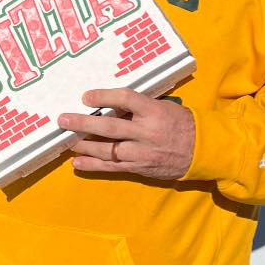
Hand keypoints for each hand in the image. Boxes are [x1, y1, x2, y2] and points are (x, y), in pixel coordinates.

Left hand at [59, 87, 194, 179]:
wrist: (201, 150)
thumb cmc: (181, 123)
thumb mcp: (164, 107)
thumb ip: (140, 106)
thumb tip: (110, 102)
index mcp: (153, 111)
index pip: (125, 99)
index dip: (104, 96)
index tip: (86, 97)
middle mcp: (146, 132)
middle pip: (109, 127)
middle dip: (83, 123)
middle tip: (63, 120)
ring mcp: (141, 152)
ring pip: (107, 150)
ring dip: (84, 146)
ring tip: (67, 141)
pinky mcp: (139, 167)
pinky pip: (112, 167)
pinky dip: (93, 166)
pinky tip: (77, 163)